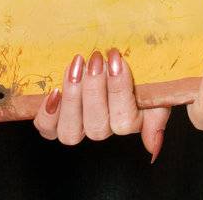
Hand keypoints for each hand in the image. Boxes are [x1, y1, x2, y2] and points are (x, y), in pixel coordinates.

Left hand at [33, 49, 171, 160]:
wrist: (104, 54)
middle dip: (95, 90)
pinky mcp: (54, 118)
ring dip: (72, 100)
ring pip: (71, 132)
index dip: (119, 90)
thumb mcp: (151, 86)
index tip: (116, 58)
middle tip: (96, 58)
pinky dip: (48, 113)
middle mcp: (100, 127)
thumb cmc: (131, 68)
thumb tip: (152, 148)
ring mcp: (76, 124)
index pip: (124, 122)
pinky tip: (54, 91)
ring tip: (76, 67)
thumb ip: (156, 114)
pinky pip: (47, 128)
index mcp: (125, 121)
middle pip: (96, 127)